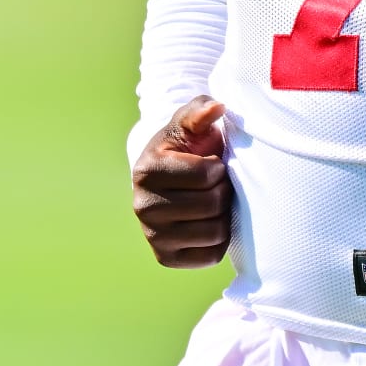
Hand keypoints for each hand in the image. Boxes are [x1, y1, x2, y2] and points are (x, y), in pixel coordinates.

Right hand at [130, 96, 232, 268]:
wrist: (172, 178)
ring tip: (213, 201)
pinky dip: (219, 239)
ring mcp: (152, 236)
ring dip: (223, 215)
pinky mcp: (166, 258)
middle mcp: (142, 206)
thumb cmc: (186, 146)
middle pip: (212, 204)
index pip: (207, 174)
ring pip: (215, 232)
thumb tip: (216, 107)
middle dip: (223, 190)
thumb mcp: (189, 122)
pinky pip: (211, 255)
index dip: (219, 167)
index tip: (213, 162)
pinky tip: (209, 222)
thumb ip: (200, 110)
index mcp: (146, 170)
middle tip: (217, 184)